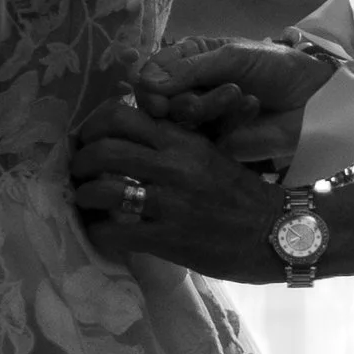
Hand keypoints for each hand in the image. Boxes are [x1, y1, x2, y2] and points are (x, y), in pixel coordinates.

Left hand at [71, 99, 286, 280]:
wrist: (275, 231)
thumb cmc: (241, 194)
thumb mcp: (208, 154)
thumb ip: (173, 144)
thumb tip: (130, 135)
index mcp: (182, 140)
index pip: (122, 115)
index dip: (94, 126)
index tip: (89, 139)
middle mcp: (173, 165)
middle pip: (104, 149)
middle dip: (81, 161)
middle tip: (78, 172)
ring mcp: (170, 202)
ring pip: (103, 189)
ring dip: (84, 195)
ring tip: (84, 201)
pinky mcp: (169, 238)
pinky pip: (116, 231)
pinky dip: (99, 231)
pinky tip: (100, 232)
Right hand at [132, 35, 335, 170]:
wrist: (315, 97)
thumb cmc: (276, 66)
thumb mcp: (232, 56)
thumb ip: (190, 68)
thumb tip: (145, 81)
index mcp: (191, 61)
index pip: (152, 75)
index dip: (150, 87)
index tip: (158, 98)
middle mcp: (192, 89)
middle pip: (161, 104)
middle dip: (185, 100)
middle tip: (208, 97)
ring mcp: (205, 119)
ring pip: (182, 122)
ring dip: (209, 106)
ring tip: (239, 94)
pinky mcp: (220, 143)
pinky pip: (207, 137)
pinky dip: (228, 119)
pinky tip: (252, 106)